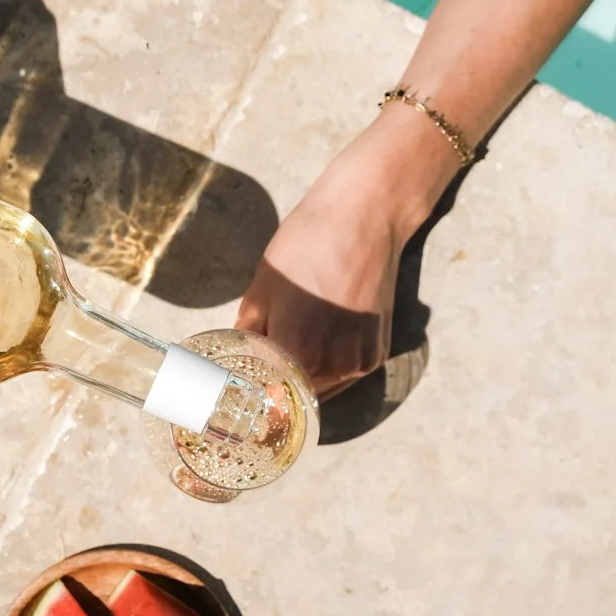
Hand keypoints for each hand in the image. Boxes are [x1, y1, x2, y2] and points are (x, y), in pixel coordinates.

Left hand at [235, 107, 455, 398]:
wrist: (365, 216)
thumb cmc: (307, 244)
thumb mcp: (262, 288)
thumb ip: (248, 331)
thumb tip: (237, 355)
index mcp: (298, 354)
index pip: (268, 397)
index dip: (253, 395)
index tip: (241, 392)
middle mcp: (334, 367)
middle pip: (295, 398)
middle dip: (276, 388)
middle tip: (258, 373)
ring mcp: (360, 361)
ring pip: (322, 390)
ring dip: (303, 381)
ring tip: (286, 360)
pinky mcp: (378, 351)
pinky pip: (345, 375)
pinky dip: (327, 369)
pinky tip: (315, 346)